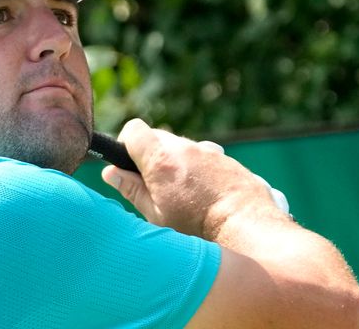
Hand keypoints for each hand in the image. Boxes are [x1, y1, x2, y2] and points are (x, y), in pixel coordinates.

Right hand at [101, 119, 286, 238]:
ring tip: (185, 197)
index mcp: (160, 159)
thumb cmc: (197, 228)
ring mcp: (210, 152)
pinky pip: (206, 159)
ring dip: (178, 165)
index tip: (129, 164)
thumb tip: (111, 173)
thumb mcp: (156, 215)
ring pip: (183, 149)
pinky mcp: (228, 160)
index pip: (133, 130)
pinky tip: (207, 198)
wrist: (247, 228)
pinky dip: (200, 172)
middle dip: (152, 157)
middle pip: (158, 138)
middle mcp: (185, 148)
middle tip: (155, 187)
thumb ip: (132, 189)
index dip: (127, 144)